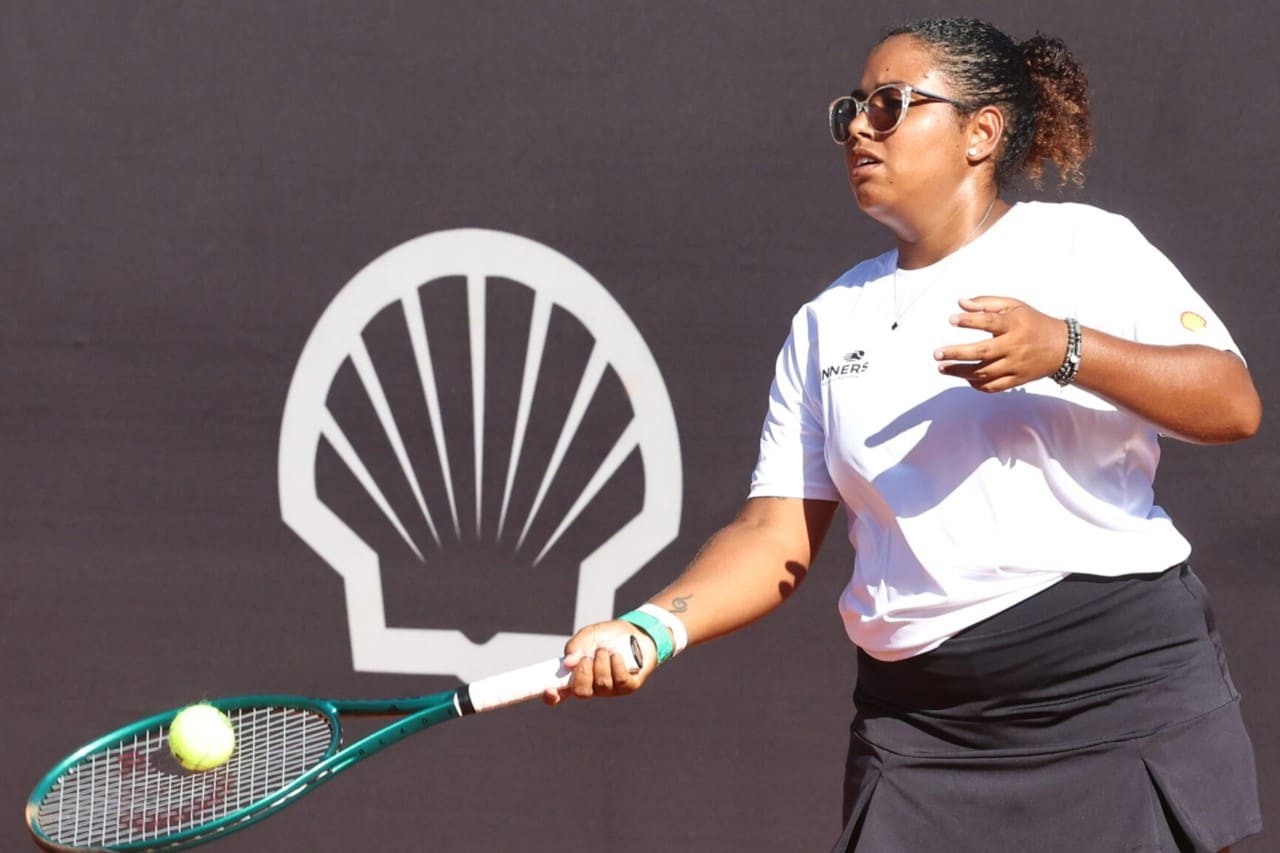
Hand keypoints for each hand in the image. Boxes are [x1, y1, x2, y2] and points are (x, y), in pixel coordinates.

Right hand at [541, 620, 657, 705]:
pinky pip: (620, 681)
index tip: (549, 689)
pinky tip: (617, 655)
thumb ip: (576, 647)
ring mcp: (610, 689)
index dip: (552, 697)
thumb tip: (568, 662)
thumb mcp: (588, 635)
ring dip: (602, 663)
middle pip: (581, 693)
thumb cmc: (608, 636)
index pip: (560, 695)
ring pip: (602, 685)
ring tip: (605, 649)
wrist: (635, 632)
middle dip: (583, 673)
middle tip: (588, 656)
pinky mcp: (628, 687)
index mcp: (577, 677)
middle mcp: (592, 687)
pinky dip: (616, 665)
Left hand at [934, 296, 1066, 391]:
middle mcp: (1015, 346)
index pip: (990, 322)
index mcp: (1015, 325)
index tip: (951, 319)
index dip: (970, 321)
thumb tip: (960, 303)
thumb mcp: (1014, 306)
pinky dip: (977, 385)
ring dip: (960, 372)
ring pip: (984, 373)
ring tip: (942, 368)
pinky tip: (964, 378)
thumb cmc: (1032, 322)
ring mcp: (1016, 365)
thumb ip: (987, 303)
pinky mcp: (1017, 380)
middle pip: (983, 352)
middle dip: (957, 353)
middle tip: (937, 354)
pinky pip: (993, 387)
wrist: (1062, 347)